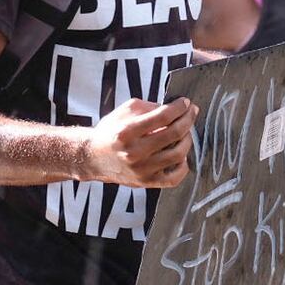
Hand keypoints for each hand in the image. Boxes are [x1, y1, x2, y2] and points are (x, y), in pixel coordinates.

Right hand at [81, 97, 197, 188]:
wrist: (93, 157)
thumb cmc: (111, 132)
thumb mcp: (124, 111)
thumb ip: (149, 107)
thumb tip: (173, 109)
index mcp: (126, 132)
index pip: (162, 117)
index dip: (178, 108)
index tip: (185, 102)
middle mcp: (134, 153)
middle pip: (173, 134)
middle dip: (187, 119)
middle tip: (191, 112)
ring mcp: (141, 170)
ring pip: (178, 154)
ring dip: (187, 139)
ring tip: (186, 132)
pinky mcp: (146, 182)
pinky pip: (174, 178)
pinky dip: (183, 165)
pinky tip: (181, 155)